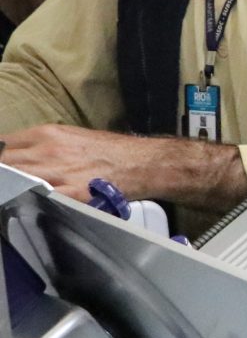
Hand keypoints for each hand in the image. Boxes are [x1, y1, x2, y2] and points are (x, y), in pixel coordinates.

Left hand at [0, 125, 151, 200]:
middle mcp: (48, 151)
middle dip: (1, 172)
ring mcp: (58, 173)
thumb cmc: (110, 151)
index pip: (3, 143)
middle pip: (4, 162)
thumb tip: (19, 155)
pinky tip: (26, 204)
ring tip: (12, 192)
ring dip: (9, 187)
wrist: (143, 163)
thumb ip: (42, 144)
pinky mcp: (71, 194)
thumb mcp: (71, 136)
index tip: (1, 166)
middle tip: (5, 181)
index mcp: (47, 134)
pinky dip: (27, 200)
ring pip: (15, 181)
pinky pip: (38, 198)